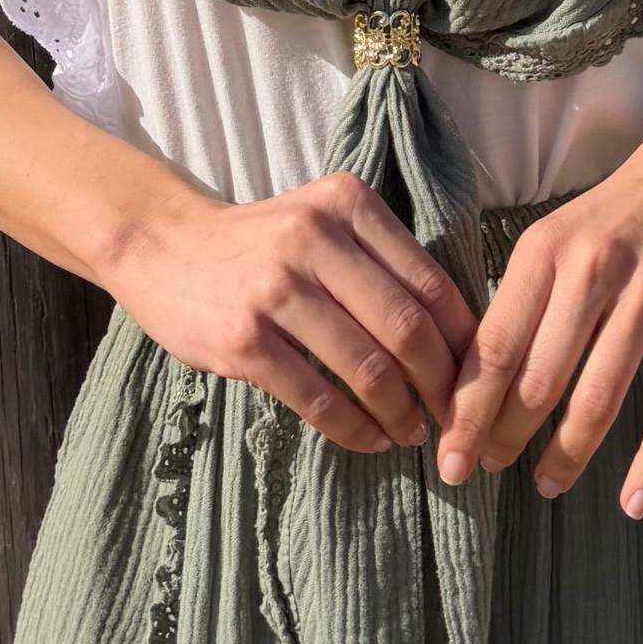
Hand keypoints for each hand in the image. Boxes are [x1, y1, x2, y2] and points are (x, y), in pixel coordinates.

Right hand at [104, 167, 475, 455]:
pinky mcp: (244, 339)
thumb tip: (457, 337)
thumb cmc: (262, 244)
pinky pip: (317, 397)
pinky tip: (369, 440)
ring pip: (367, 367)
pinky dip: (354, 429)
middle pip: (407, 327)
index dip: (463, 341)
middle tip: (453, 417)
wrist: (163, 247)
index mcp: (347, 203)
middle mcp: (314, 238)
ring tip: (411, 433)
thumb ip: (382, 261)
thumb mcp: (323, 223)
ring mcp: (276, 290)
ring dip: (400, 413)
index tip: (478, 378)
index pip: (430, 281)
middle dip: (441, 384)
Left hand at [435, 118, 642, 517]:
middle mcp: (594, 269)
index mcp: (545, 251)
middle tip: (487, 471)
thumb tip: (478, 388)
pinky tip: (633, 499)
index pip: (495, 347)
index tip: (449, 456)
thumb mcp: (556, 240)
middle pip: (539, 377)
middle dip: (506, 436)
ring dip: (567, 454)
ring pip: (599, 395)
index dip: (468, 410)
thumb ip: (524, 304)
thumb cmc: (615, 219)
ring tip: (545, 484)